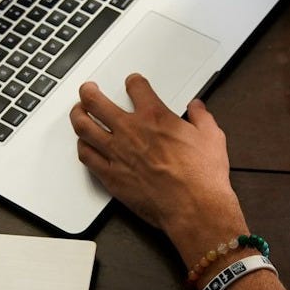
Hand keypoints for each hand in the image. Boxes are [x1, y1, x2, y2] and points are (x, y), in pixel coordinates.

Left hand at [69, 74, 247, 258]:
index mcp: (155, 117)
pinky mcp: (111, 177)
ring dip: (78, 115)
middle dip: (89, 92)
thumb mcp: (212, 137)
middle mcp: (130, 131)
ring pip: (84, 127)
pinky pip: (87, 157)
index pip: (136, 87)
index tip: (133, 83)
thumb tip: (196, 108)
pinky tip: (83, 145)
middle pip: (96, 102)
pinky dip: (82, 147)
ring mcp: (117, 154)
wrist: (194, 208)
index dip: (133, 82)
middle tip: (88, 90)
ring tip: (78, 112)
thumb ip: (201, 117)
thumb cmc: (202, 177)